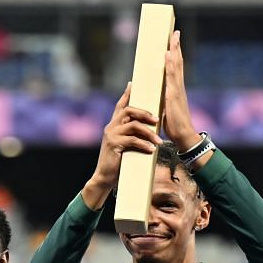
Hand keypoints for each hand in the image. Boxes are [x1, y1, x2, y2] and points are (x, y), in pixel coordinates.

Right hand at [83, 87, 159, 209]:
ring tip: (159, 140)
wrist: (104, 178)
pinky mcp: (113, 144)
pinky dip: (143, 144)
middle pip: (128, 110)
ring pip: (133, 126)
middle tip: (157, 119)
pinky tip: (151, 149)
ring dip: (148, 132)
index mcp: (113, 125)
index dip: (127, 94)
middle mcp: (111, 126)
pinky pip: (131, 140)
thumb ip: (132, 136)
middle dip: (145, 113)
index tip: (133, 84)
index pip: (120, 105)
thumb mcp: (125, 146)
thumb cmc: (118, 163)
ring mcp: (111, 135)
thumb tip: (148, 130)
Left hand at [160, 30, 197, 148]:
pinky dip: (170, 64)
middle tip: (175, 31)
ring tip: (173, 36)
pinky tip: (167, 54)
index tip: (174, 40)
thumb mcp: (165, 109)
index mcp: (176, 89)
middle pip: (178, 61)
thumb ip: (161, 99)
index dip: (175, 53)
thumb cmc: (174, 126)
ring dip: (174, 50)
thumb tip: (154, 94)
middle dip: (176, 46)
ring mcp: (177, 90)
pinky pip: (171, 76)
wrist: (183, 136)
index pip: (176, 67)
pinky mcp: (173, 95)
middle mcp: (178, 86)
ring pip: (176, 65)